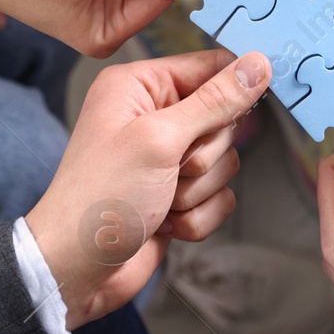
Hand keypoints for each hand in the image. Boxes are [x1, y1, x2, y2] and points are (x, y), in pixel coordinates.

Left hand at [25, 50, 270, 328]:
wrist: (76, 269)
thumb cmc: (99, 198)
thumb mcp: (159, 140)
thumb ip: (214, 101)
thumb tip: (256, 64)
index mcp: (139, 87)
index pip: (209, 66)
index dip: (234, 84)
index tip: (255, 97)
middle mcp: (153, 117)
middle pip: (223, 119)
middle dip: (205, 155)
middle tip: (174, 169)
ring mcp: (166, 158)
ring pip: (224, 162)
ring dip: (199, 191)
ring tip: (161, 200)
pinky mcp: (177, 194)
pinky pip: (219, 196)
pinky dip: (198, 215)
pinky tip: (165, 223)